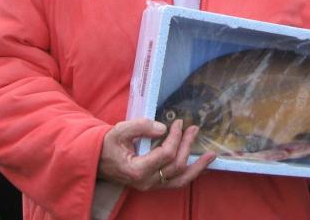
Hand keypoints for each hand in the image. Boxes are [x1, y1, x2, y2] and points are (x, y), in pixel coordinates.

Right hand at [97, 118, 214, 190]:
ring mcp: (151, 185)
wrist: (98, 160)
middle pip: (176, 165)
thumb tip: (163, 127)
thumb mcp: (120, 130)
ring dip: (197, 166)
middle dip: (187, 145)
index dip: (175, 137)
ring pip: (180, 180)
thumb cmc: (109, 144)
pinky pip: (176, 182)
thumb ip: (141, 126)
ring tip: (211, 155)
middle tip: (193, 128)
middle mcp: (146, 182)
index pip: (166, 154)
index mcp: (137, 170)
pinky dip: (190, 173)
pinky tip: (201, 164)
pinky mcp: (154, 184)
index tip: (177, 123)